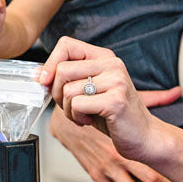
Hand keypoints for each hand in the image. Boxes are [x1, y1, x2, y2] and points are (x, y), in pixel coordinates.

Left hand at [39, 36, 159, 161]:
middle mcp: (112, 64)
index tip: (46, 82)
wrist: (144, 137)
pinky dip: (77, 118)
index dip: (50, 63)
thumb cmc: (114, 116)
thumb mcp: (90, 91)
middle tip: (71, 107)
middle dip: (57, 93)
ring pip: (68, 90)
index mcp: (105, 57)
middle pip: (62, 69)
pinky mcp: (115, 101)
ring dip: (68, 110)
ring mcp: (116, 81)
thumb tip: (38, 75)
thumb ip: (69, 79)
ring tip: (84, 115)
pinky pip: (77, 105)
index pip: (67, 44)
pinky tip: (90, 121)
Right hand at [48, 106, 182, 181]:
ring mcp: (107, 169)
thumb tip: (176, 91)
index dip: (174, 172)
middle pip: (150, 181)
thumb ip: (154, 98)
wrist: (66, 119)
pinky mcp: (96, 176)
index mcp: (128, 140)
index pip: (156, 161)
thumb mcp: (126, 101)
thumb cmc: (97, 109)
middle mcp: (119, 157)